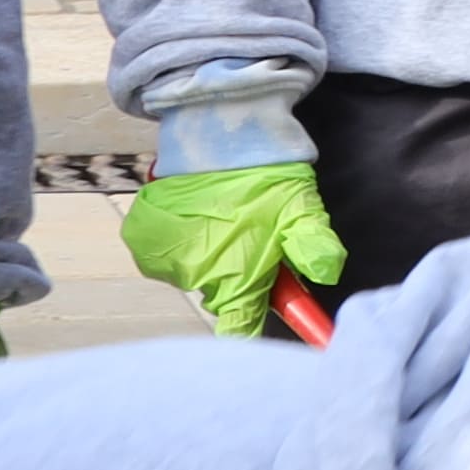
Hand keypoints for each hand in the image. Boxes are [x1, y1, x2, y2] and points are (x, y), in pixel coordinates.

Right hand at [125, 161, 353, 339]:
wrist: (219, 136)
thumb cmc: (266, 178)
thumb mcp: (300, 208)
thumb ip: (314, 243)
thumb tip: (329, 272)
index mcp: (235, 282)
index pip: (238, 334)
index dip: (247, 333)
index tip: (254, 328)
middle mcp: (193, 278)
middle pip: (217, 295)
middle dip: (234, 276)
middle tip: (247, 240)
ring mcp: (161, 260)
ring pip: (189, 273)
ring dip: (203, 256)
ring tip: (220, 221)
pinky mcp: (140, 239)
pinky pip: (161, 254)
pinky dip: (176, 241)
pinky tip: (193, 216)